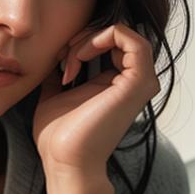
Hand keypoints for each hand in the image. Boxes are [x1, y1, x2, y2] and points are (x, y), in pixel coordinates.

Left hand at [31, 21, 161, 177]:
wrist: (65, 161)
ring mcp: (140, 82)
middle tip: (63, 56)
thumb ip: (60, 75)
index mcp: (117, 83)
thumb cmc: (59, 137)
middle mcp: (134, 82)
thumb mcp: (55, 95)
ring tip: (71, 56)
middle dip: (84, 35)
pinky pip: (132, 39)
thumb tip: (53, 57)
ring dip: (91, 36)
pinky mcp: (139, 82)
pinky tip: (81, 55)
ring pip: (124, 32)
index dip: (82, 40)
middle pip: (116, 34)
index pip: (109, 42)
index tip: (60, 59)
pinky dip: (103, 37)